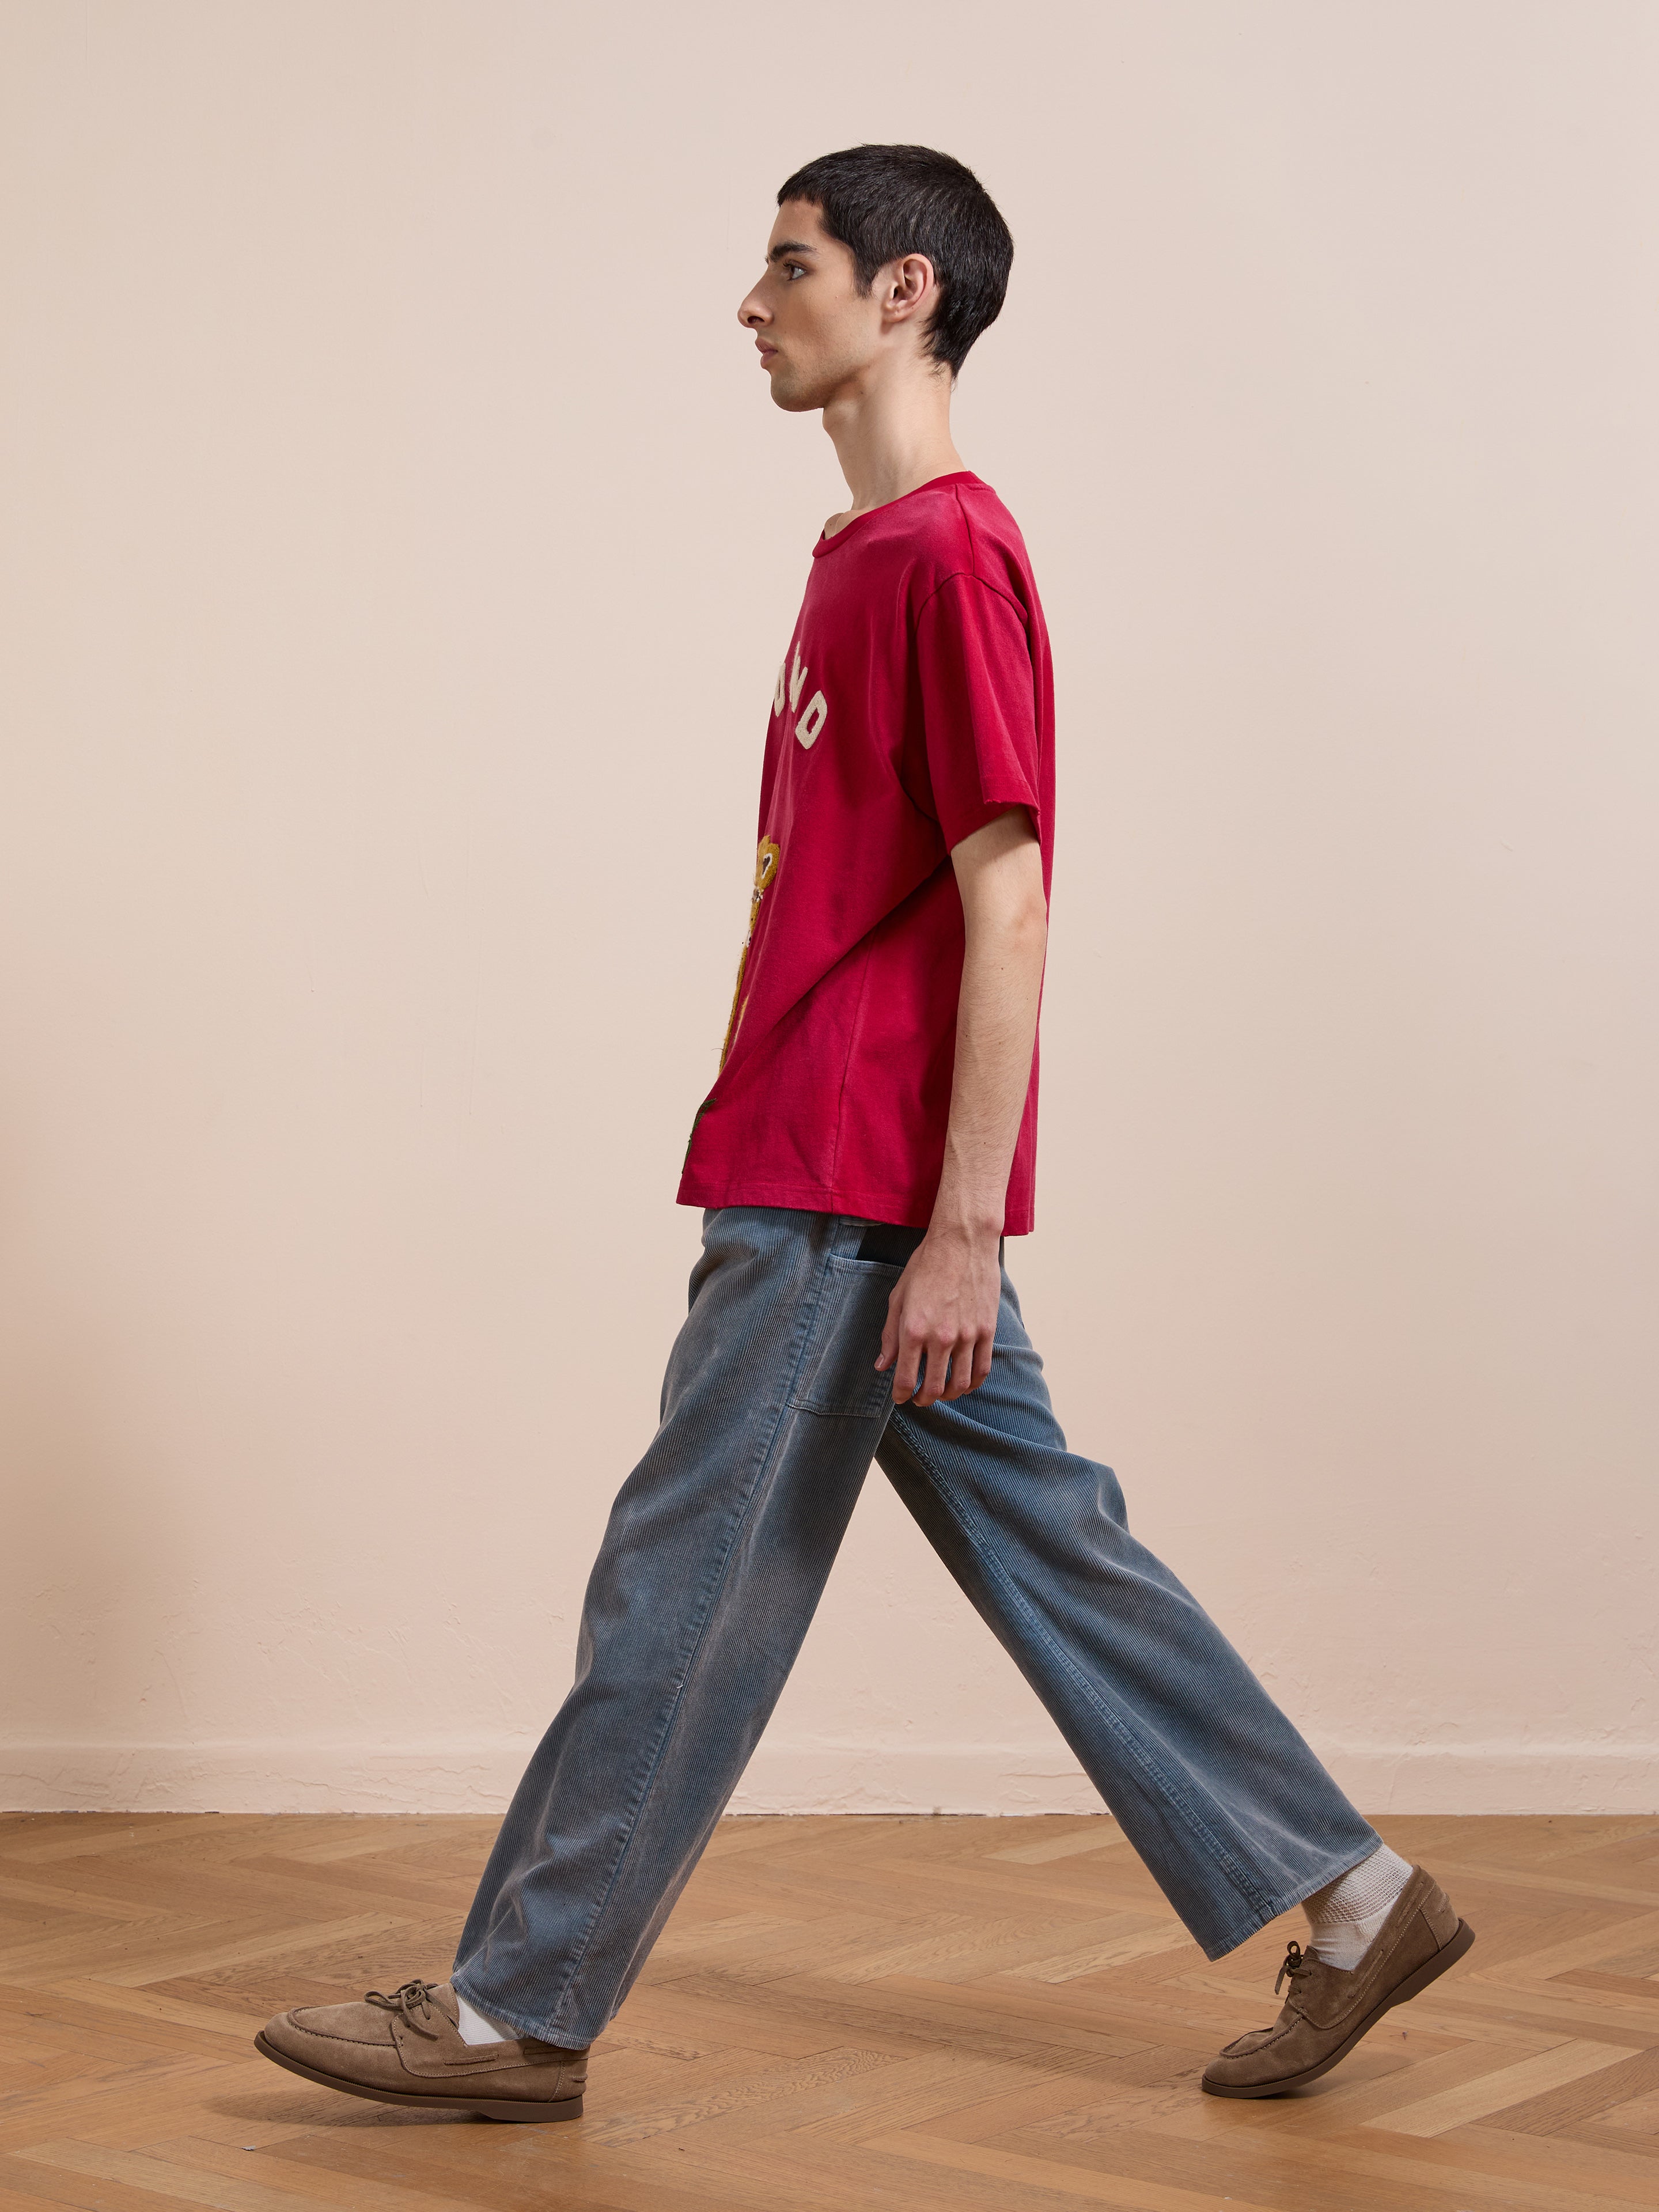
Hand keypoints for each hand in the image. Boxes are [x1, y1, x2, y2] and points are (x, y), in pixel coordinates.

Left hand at [874, 1223, 1000, 1407]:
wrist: (962, 1241)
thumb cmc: (925, 1266)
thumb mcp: (898, 1298)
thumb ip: (890, 1335)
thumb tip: (882, 1366)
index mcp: (913, 1330)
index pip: (906, 1379)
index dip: (901, 1395)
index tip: (900, 1397)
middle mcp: (941, 1337)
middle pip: (935, 1389)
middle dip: (923, 1400)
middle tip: (919, 1399)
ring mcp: (967, 1335)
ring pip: (960, 1384)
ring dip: (948, 1396)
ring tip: (941, 1393)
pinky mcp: (987, 1330)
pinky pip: (982, 1369)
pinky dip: (972, 1384)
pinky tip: (963, 1384)